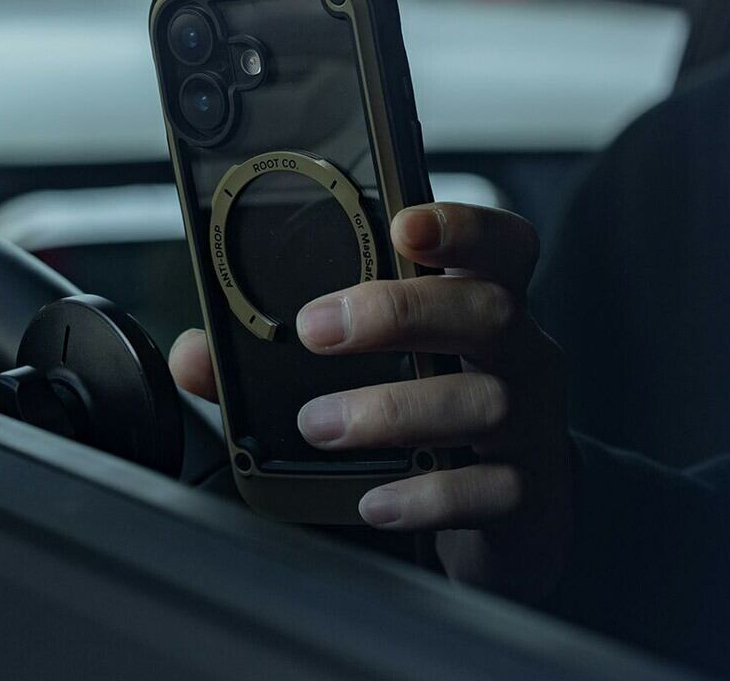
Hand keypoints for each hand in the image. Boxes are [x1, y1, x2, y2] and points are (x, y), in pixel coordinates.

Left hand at [169, 203, 572, 601]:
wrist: (513, 504)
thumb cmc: (436, 410)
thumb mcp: (379, 366)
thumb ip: (281, 356)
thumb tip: (198, 356)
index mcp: (480, 302)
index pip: (500, 243)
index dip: (462, 227)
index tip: (403, 225)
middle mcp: (520, 352)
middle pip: (489, 310)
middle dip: (400, 311)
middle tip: (317, 328)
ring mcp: (532, 421)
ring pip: (483, 401)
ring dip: (391, 409)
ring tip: (320, 424)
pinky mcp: (527, 491)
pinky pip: (488, 490)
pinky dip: (425, 494)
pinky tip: (376, 499)